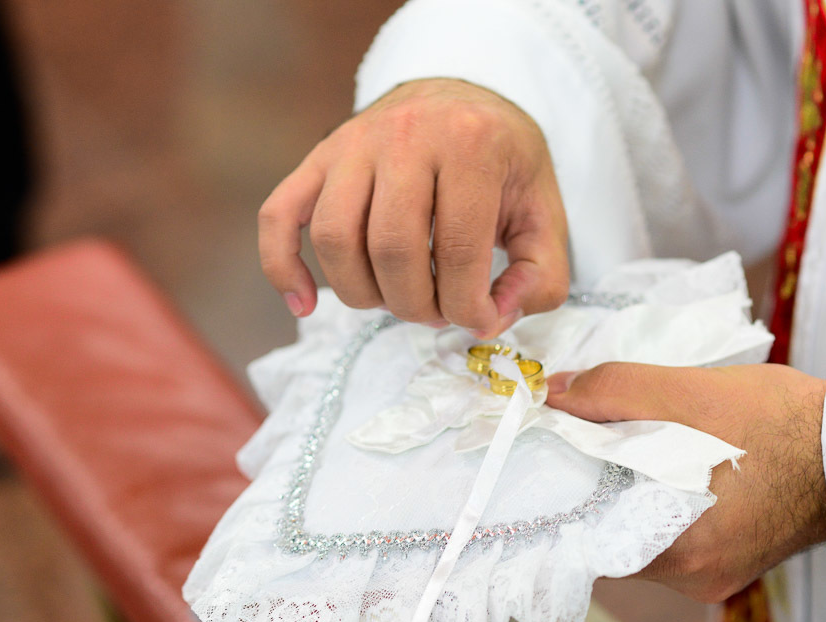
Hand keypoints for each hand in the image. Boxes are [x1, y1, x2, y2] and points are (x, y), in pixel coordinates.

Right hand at [259, 78, 569, 337]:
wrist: (463, 97)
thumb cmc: (504, 164)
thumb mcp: (545, 213)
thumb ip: (540, 278)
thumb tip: (491, 321)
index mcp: (470, 144)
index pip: (458, 252)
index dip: (468, 308)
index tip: (480, 320)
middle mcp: (404, 136)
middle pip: (392, 250)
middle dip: (416, 305)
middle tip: (438, 311)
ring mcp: (352, 143)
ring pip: (335, 239)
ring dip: (364, 294)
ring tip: (397, 299)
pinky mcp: (318, 157)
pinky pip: (280, 216)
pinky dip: (282, 267)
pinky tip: (304, 304)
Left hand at [545, 363, 825, 602]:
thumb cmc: (781, 422)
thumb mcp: (687, 391)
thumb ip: (613, 392)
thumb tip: (554, 397)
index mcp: (678, 552)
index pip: (586, 540)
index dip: (564, 496)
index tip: (552, 460)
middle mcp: (693, 579)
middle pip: (613, 538)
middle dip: (599, 489)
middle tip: (591, 440)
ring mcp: (717, 575)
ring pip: (645, 535)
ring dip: (634, 494)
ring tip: (638, 447)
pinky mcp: (736, 561)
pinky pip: (679, 535)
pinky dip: (667, 502)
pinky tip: (676, 465)